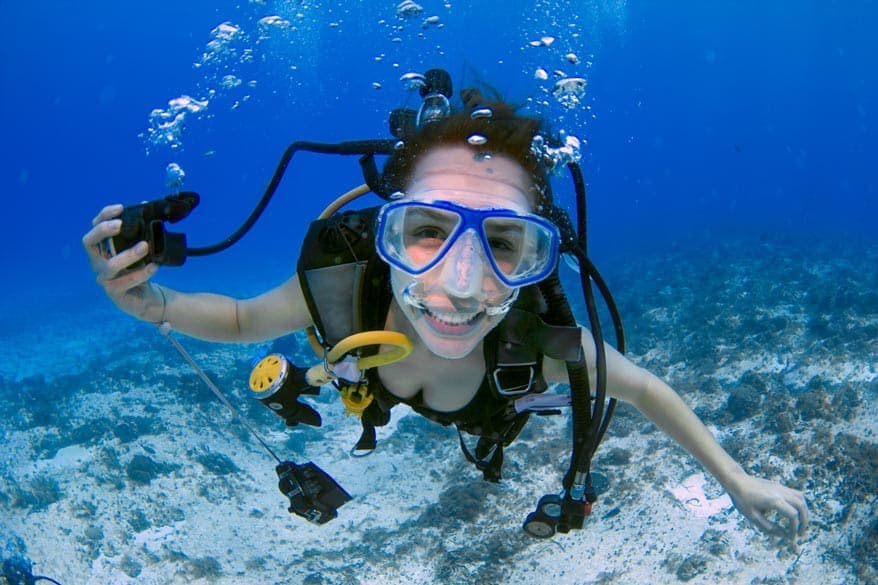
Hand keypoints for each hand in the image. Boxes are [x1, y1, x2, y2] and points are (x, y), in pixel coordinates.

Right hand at [82, 204, 163, 321]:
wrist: (146, 297)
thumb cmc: (140, 270)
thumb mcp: (141, 251)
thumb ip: (142, 233)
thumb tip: (150, 208)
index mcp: (102, 248)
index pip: (95, 227)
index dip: (103, 216)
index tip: (120, 208)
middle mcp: (97, 262)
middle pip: (88, 242)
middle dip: (102, 231)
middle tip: (121, 225)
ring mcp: (104, 278)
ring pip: (110, 265)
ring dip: (128, 254)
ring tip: (145, 246)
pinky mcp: (114, 292)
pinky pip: (125, 282)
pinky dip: (141, 273)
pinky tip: (153, 266)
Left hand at [728, 473, 807, 538]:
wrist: (736, 481)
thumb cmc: (741, 499)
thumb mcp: (752, 516)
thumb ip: (768, 527)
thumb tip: (782, 535)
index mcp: (773, 500)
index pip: (792, 515)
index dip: (794, 528)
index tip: (791, 536)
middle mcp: (780, 492)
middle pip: (800, 506)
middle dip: (804, 520)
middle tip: (801, 532)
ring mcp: (780, 487)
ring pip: (801, 497)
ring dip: (804, 511)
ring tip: (800, 522)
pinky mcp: (778, 485)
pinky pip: (795, 493)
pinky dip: (799, 503)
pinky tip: (794, 511)